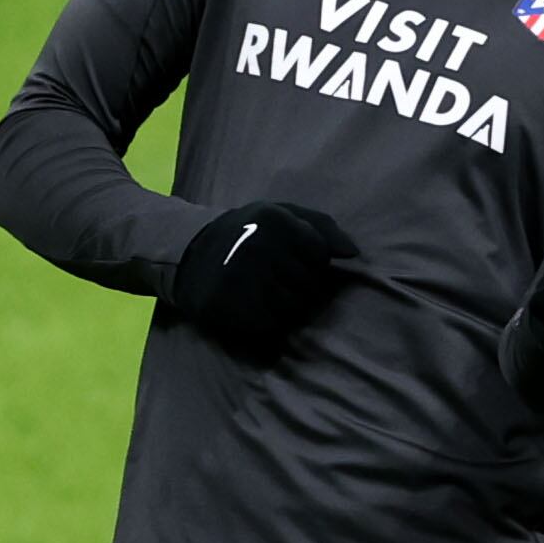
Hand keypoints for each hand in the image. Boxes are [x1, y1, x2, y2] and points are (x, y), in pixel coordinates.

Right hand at [174, 201, 359, 356]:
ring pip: (293, 310)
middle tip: (275, 278)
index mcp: (277, 220)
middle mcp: (260, 247)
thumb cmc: (248, 232)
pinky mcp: (229, 306)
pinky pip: (270, 328)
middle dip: (299, 286)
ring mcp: (243, 278)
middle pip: (310, 286)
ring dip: (285, 307)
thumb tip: (352, 254)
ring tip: (265, 293)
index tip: (292, 258)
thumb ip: (322, 227)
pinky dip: (267, 323)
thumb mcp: (282, 214)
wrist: (190, 251)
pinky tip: (254, 308)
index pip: (321, 256)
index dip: (311, 261)